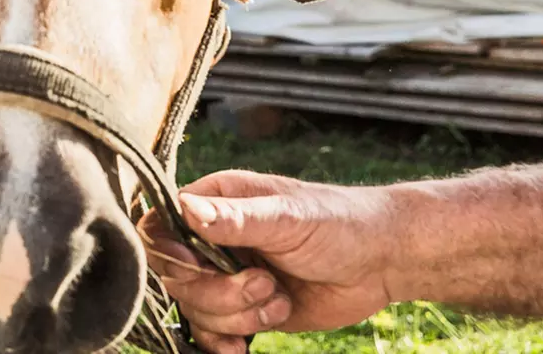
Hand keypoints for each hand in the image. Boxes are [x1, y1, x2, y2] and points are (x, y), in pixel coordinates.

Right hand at [144, 170, 395, 353]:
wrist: (382, 263)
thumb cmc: (339, 223)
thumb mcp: (288, 217)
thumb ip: (236, 217)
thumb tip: (185, 208)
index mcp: (214, 202)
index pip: (160, 227)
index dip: (168, 253)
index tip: (197, 266)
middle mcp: (212, 240)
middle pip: (176, 276)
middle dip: (218, 291)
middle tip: (265, 283)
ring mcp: (226, 277)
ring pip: (195, 309)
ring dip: (236, 314)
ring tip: (278, 300)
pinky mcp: (244, 309)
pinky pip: (212, 333)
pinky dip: (224, 343)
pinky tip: (244, 345)